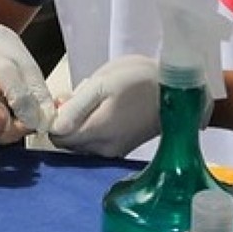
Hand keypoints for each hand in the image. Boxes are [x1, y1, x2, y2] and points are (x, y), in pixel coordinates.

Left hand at [48, 55, 163, 156]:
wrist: (179, 91)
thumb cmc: (140, 79)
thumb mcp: (103, 83)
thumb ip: (76, 107)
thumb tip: (53, 128)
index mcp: (97, 132)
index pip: (56, 137)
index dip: (54, 118)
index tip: (64, 100)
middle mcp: (104, 150)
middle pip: (67, 142)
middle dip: (67, 121)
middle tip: (81, 95)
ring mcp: (115, 152)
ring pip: (81, 143)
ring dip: (80, 124)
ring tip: (97, 101)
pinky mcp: (123, 150)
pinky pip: (96, 143)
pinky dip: (93, 128)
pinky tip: (106, 109)